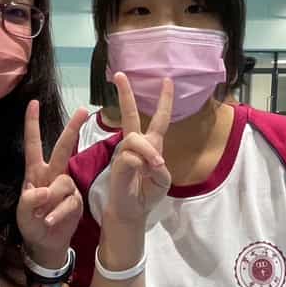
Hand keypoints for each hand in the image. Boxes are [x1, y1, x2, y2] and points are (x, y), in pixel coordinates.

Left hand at [17, 102, 89, 267]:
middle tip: (84, 110)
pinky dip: (58, 213)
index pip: (33, 144)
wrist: (44, 243)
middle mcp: (53, 174)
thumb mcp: (21, 212)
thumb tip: (43, 191)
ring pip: (63, 183)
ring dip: (52, 201)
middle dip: (72, 129)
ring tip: (42, 216)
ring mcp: (66, 187)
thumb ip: (28, 200)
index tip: (33, 103)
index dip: (32, 124)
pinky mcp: (75, 201)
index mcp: (35, 171)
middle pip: (63, 148)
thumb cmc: (30, 223)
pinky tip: (49, 220)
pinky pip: (69, 202)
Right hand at [103, 74, 172, 228]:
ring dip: (148, 151)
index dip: (164, 100)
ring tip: (155, 166)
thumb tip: (144, 157)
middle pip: (131, 115)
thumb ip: (158, 166)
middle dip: (126, 94)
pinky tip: (142, 174)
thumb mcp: (163, 179)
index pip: (160, 119)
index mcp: (152, 145)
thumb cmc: (147, 194)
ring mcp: (125, 152)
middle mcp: (136, 145)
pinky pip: (130, 156)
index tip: (167, 80)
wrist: (133, 211)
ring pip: (135, 138)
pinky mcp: (118, 164)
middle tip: (120, 75)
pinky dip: (141, 165)